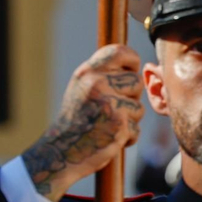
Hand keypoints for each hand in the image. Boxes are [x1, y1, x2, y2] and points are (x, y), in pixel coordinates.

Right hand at [21, 44, 145, 200]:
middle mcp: (97, 84)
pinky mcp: (119, 123)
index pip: (119, 52)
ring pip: (139, 107)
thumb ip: (105, 76)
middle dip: (130, 97)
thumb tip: (138, 66)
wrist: (62, 150)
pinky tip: (110, 137)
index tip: (131, 70)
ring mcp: (109, 103)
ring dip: (129, 120)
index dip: (131, 60)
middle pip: (136, 82)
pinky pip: (136, 128)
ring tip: (107, 124)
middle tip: (110, 110)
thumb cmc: (78, 120)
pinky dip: (128, 137)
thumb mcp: (84, 89)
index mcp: (88, 72)